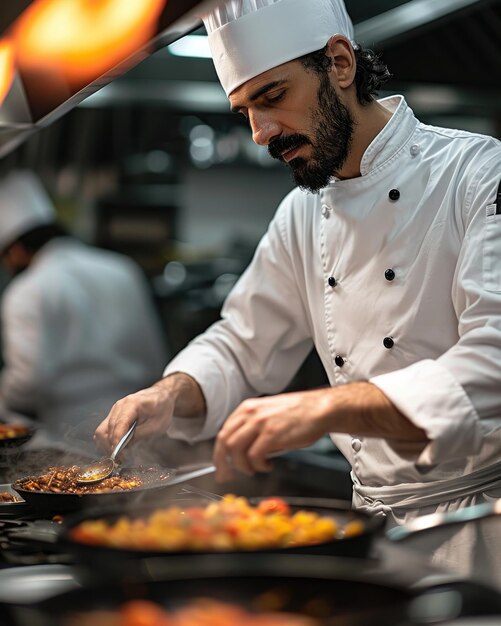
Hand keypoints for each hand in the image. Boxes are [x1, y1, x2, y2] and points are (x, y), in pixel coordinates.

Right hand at [94, 384, 174, 451]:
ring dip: (107, 444)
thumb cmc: (162, 409)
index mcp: (132, 404)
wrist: (162, 396)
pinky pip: (105, 429)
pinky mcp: (114, 414)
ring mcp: (115, 409)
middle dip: (111, 446)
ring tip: (119, 454)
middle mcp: (119, 405)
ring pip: (102, 430)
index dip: (116, 442)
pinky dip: (108, 439)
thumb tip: (124, 446)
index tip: (118, 455)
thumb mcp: (156, 426)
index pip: (118, 425)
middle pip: (106, 429)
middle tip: (120, 459)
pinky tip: (117, 447)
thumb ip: (139, 435)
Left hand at [213, 388, 331, 481]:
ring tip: (255, 469)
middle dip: (223, 463)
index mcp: (247, 408)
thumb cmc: (299, 414)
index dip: (219, 453)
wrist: (320, 408)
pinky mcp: (272, 434)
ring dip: (242, 466)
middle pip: (224, 441)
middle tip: (227, 476)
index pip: (223, 432)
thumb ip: (253, 429)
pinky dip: (258, 466)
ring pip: (235, 450)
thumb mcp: (269, 415)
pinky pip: (254, 456)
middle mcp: (250, 413)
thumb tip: (242, 451)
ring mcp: (260, 423)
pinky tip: (267, 465)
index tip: (221, 466)